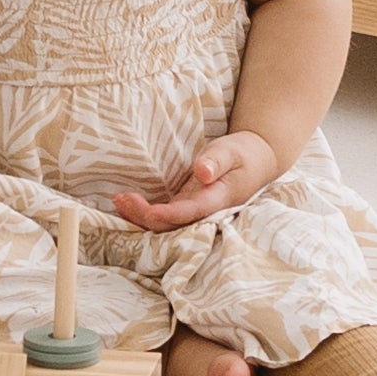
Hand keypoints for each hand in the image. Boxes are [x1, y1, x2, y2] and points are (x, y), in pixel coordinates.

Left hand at [106, 134, 278, 229]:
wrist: (259, 161)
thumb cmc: (246, 153)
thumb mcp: (232, 151)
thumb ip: (216, 161)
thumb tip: (202, 173)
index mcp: (218, 200)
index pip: (188, 213)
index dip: (164, 214)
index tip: (142, 206)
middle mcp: (206, 212)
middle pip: (172, 224)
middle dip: (144, 216)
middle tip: (121, 199)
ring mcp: (196, 210)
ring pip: (166, 223)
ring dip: (141, 216)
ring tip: (118, 201)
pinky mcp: (190, 205)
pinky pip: (166, 215)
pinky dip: (146, 211)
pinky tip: (128, 203)